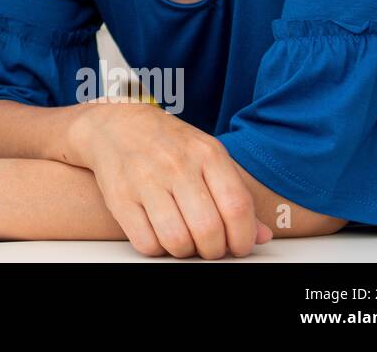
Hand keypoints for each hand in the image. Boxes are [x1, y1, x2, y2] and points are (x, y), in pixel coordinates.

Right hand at [71, 98, 272, 257]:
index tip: (238, 246)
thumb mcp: (207, 156)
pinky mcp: (119, 197)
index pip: (237, 207)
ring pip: (177, 241)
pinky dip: (157, 248)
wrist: (115, 124)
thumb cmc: (168, 144)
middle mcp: (176, 164)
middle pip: (208, 229)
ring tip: (184, 240)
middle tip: (209, 247)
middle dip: (214, 250)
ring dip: (185, 252)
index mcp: (206, 153)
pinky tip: (159, 233)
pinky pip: (146, 243)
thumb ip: (235, 195)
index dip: (243, 238)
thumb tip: (261, 236)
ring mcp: (145, 179)